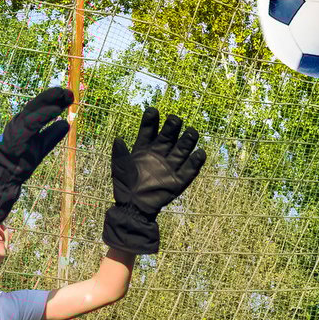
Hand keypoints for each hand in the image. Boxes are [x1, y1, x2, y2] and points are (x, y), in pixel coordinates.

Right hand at [0, 87, 72, 222]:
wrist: (5, 177)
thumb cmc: (22, 161)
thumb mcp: (41, 146)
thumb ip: (52, 135)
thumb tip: (66, 123)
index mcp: (24, 122)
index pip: (40, 107)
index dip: (54, 100)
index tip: (69, 96)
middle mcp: (19, 122)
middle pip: (36, 104)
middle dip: (52, 96)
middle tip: (69, 92)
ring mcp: (16, 129)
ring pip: (33, 111)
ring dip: (48, 102)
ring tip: (63, 96)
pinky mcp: (17, 138)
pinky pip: (31, 124)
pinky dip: (43, 115)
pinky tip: (55, 110)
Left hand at [102, 108, 205, 254]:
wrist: (133, 208)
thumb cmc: (124, 187)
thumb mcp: (119, 168)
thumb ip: (120, 154)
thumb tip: (118, 139)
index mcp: (144, 149)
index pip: (148, 130)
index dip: (150, 120)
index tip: (152, 111)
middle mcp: (159, 154)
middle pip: (168, 136)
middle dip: (172, 127)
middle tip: (174, 119)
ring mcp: (169, 166)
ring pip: (182, 149)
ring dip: (187, 140)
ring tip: (191, 132)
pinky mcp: (178, 180)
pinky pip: (190, 169)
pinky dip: (196, 161)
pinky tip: (200, 153)